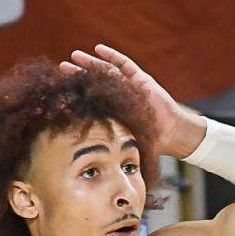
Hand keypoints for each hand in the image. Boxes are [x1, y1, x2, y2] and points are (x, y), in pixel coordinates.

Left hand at [61, 46, 206, 160]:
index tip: (60, 90)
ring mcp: (130, 86)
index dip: (76, 94)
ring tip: (74, 55)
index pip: (90, 99)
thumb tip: (105, 186)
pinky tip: (98, 49)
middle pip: (95, 82)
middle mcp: (119, 97)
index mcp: (113, 111)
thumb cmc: (153, 143)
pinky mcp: (141, 79)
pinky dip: (112, 56)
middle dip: (78, 75)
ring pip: (106, 71)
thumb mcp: (130, 149)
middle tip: (61, 68)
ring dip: (91, 63)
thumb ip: (117, 158)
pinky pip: (124, 65)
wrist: (173, 134)